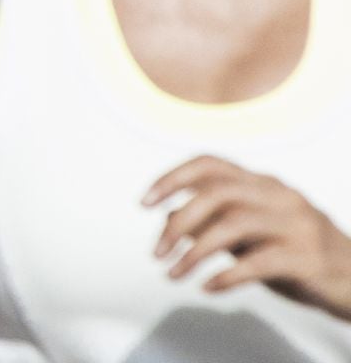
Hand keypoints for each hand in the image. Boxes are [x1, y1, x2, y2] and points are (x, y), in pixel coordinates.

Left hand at [147, 155, 350, 316]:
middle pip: (216, 193)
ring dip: (194, 252)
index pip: (209, 164)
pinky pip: (258, 262)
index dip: (171, 178)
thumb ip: (214, 224)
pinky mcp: (308, 258)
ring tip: (173, 275)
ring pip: (233, 225)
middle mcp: (281, 196)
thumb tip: (166, 220)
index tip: (143, 202)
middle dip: (177, 223)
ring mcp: (297, 226)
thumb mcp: (253, 237)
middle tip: (156, 253)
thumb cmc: (298, 257)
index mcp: (264, 184)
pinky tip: (208, 287)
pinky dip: (226, 275)